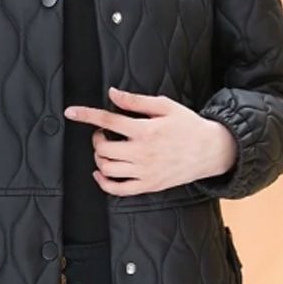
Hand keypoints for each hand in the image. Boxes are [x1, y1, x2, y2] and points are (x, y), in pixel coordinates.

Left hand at [63, 86, 237, 196]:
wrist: (211, 151)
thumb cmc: (188, 126)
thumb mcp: (165, 106)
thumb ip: (136, 101)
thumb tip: (112, 94)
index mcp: (146, 130)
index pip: (108, 121)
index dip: (86, 115)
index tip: (71, 112)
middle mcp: (143, 153)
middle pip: (103, 148)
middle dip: (96, 139)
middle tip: (103, 134)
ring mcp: (145, 172)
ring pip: (107, 169)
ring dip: (99, 158)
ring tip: (107, 150)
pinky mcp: (148, 185)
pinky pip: (118, 190)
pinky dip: (104, 182)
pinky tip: (101, 172)